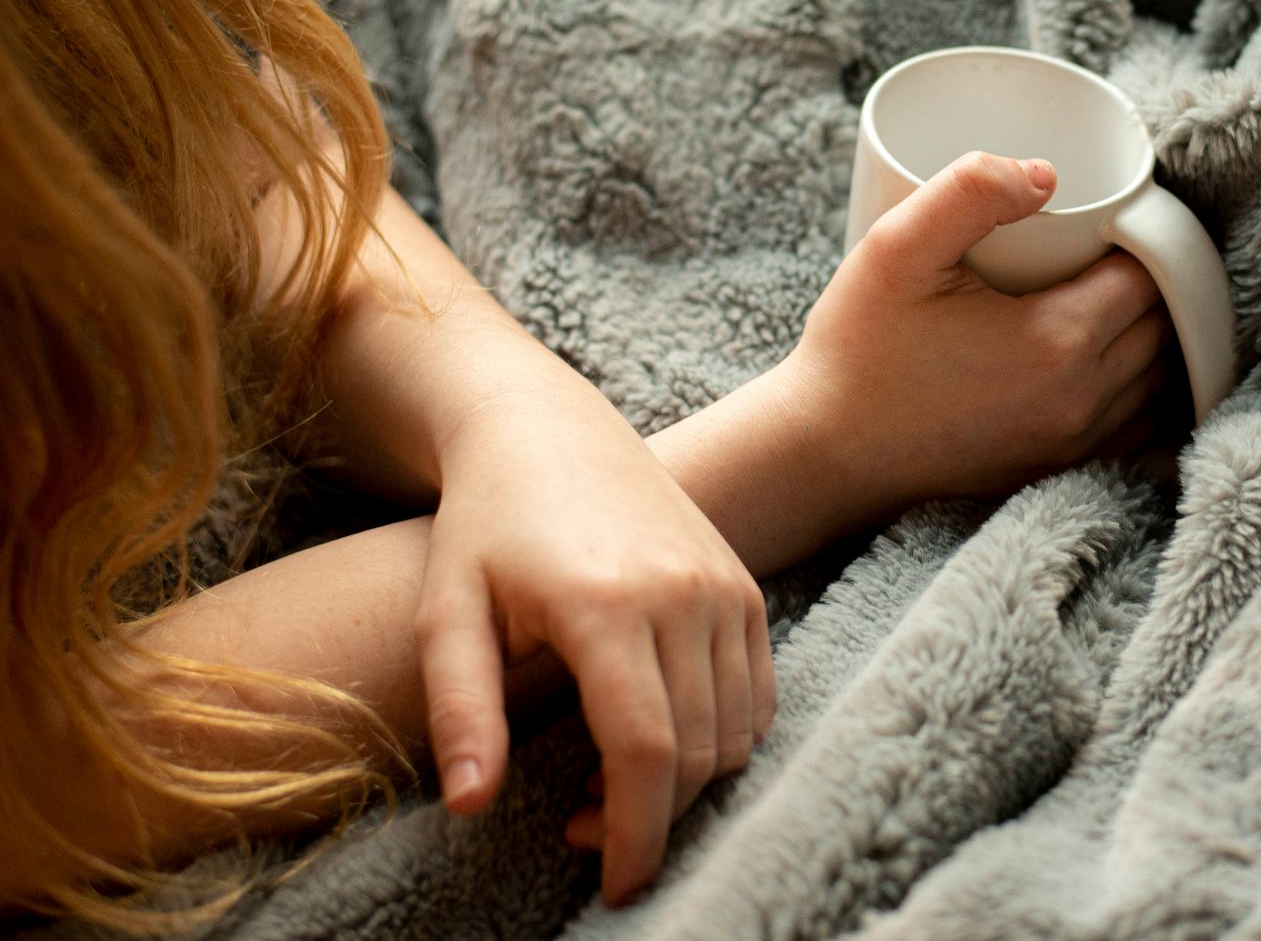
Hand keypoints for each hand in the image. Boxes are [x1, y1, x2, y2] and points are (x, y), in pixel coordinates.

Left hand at [412, 385, 773, 905]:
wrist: (547, 429)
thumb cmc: (484, 525)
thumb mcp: (446, 613)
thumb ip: (462, 710)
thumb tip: (472, 808)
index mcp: (605, 605)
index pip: (645, 752)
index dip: (634, 836)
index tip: (613, 885)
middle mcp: (682, 594)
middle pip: (696, 755)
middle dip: (650, 819)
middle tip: (582, 829)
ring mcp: (724, 586)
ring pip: (737, 733)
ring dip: (687, 782)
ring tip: (612, 779)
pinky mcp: (745, 586)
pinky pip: (758, 695)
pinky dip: (723, 737)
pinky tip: (661, 737)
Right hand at [778, 150, 1171, 509]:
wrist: (825, 453)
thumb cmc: (857, 351)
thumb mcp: (896, 249)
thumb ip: (968, 190)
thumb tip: (1046, 173)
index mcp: (1057, 342)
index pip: (1150, 274)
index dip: (1145, 235)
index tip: (1115, 214)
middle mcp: (1082, 401)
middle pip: (1164, 325)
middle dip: (1153, 280)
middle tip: (1113, 244)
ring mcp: (1075, 445)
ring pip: (1160, 378)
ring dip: (1152, 333)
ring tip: (1114, 292)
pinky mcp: (1060, 470)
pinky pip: (1139, 427)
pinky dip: (1143, 389)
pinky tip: (1114, 358)